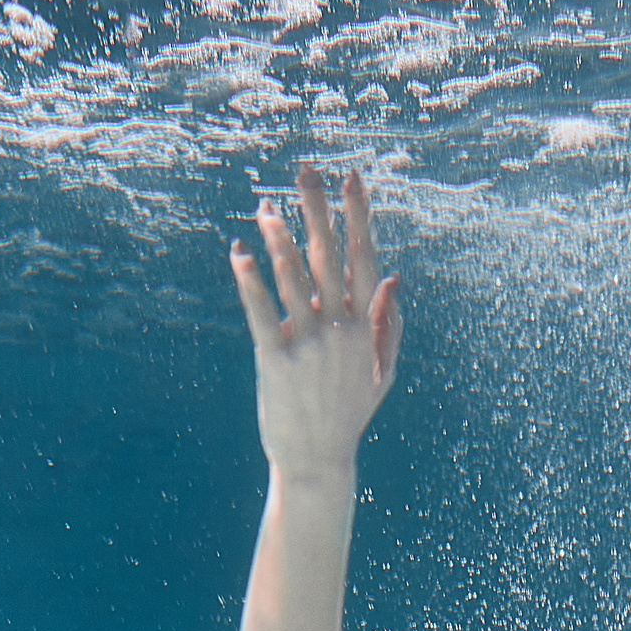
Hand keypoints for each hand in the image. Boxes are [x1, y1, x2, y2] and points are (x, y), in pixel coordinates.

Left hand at [230, 165, 402, 478]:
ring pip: (294, 281)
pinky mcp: (276, 361)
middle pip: (329, 257)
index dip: (358, 217)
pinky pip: (262, 314)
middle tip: (305, 170)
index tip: (351, 179)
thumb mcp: (381, 371)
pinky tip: (239, 254)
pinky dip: (250, 283)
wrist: (318, 460)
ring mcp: (309, 346)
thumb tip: (392, 275)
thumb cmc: (349, 412)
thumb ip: (390, 324)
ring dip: (280, 239)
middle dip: (317, 210)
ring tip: (266, 205)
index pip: (364, 259)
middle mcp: (341, 330)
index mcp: (365, 327)